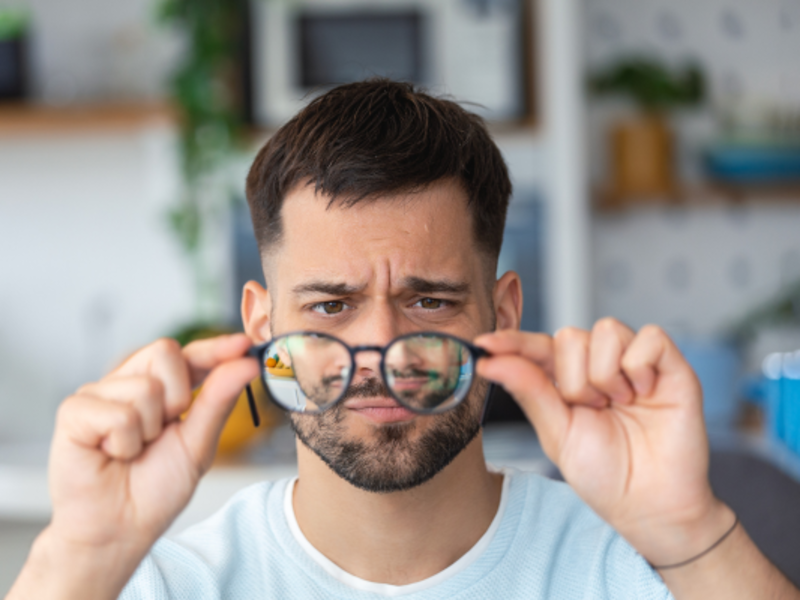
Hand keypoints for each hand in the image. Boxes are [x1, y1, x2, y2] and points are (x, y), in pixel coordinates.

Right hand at [9, 334, 258, 598]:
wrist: (120, 529)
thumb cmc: (156, 489)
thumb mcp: (198, 443)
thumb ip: (219, 400)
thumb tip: (247, 363)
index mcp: (163, 388)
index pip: (190, 354)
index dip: (215, 348)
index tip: (243, 344)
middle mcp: (129, 383)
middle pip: (165, 352)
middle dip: (177, 398)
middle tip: (161, 433)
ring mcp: (99, 394)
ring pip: (144, 388)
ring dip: (147, 431)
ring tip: (132, 451)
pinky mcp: (74, 411)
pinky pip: (117, 413)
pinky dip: (123, 443)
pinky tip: (110, 455)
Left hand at [475, 320, 731, 565]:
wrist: (650, 504)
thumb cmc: (604, 472)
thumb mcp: (557, 433)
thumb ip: (529, 391)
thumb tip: (490, 360)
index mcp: (566, 381)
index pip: (536, 348)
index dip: (512, 342)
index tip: (484, 343)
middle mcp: (599, 365)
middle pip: (569, 336)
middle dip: (573, 378)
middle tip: (593, 410)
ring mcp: (634, 363)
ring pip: (606, 330)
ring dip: (606, 374)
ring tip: (619, 404)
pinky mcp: (669, 365)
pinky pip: (650, 336)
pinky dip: (640, 366)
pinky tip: (644, 393)